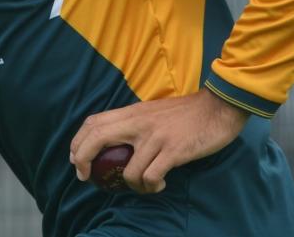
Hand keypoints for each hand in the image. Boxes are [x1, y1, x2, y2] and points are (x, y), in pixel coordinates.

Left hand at [69, 89, 248, 193]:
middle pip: (97, 137)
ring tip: (145, 186)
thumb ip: (135, 123)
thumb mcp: (153, 112)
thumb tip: (117, 144)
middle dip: (82, 159)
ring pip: (128, 170)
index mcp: (133, 113)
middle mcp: (139, 123)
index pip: (94, 122)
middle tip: (85, 177)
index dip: (78, 141)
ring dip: (132, 186)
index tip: (75, 159)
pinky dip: (152, 186)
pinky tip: (161, 184)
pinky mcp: (173, 151)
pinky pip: (151, 177)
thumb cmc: (187, 113)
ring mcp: (155, 137)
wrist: (218, 107)